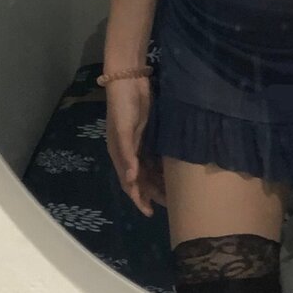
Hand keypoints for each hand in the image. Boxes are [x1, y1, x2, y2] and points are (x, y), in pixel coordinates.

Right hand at [105, 77, 165, 216]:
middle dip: (152, 193)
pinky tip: (173, 172)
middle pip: (141, 179)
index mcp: (119, 154)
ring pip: (149, 169)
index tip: (149, 212)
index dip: (138, 198)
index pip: (129, 183)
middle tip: (169, 204)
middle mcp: (129, 152)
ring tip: (173, 193)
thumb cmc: (122, 106)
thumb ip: (127, 154)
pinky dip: (161, 166)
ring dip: (158, 181)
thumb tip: (131, 180)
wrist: (129, 80)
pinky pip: (155, 156)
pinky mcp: (148, 134)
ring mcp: (139, 143)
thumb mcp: (123, 130)